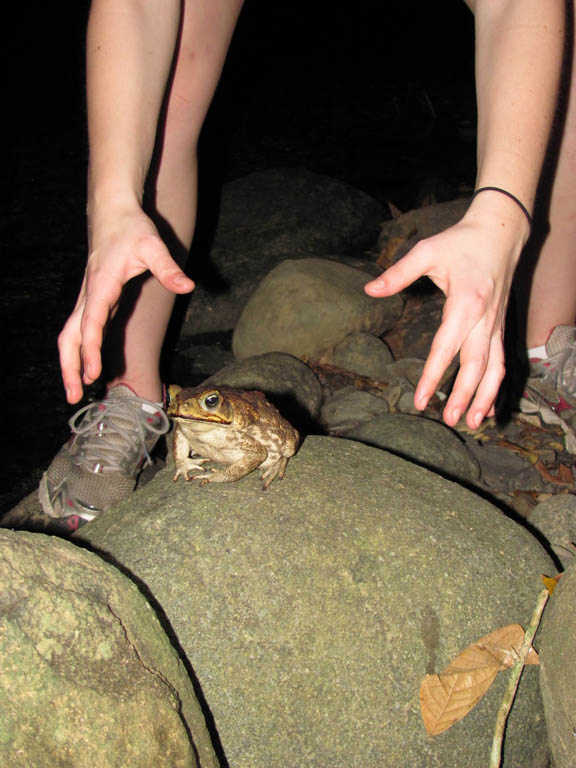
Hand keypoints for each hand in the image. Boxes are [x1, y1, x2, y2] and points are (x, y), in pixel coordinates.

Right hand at [58, 208, 193, 403]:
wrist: (113, 213)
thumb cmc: (132, 228)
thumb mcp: (153, 245)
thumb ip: (168, 268)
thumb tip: (188, 285)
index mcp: (101, 284)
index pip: (91, 322)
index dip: (90, 349)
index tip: (93, 373)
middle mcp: (89, 295)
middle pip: (69, 336)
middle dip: (69, 367)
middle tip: (74, 397)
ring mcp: (88, 299)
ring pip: (69, 335)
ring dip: (69, 363)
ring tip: (74, 392)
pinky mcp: (93, 301)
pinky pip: (79, 331)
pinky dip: (78, 353)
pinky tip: (87, 371)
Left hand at [364, 210, 525, 429]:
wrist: (500, 231)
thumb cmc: (460, 241)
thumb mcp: (427, 251)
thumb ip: (398, 273)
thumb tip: (369, 290)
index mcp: (465, 303)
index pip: (446, 347)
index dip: (432, 375)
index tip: (421, 399)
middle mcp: (485, 319)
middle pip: (476, 365)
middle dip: (464, 395)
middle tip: (450, 421)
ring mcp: (496, 324)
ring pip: (495, 368)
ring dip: (485, 397)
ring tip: (473, 423)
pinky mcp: (500, 326)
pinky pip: (501, 361)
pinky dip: (495, 385)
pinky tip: (486, 404)